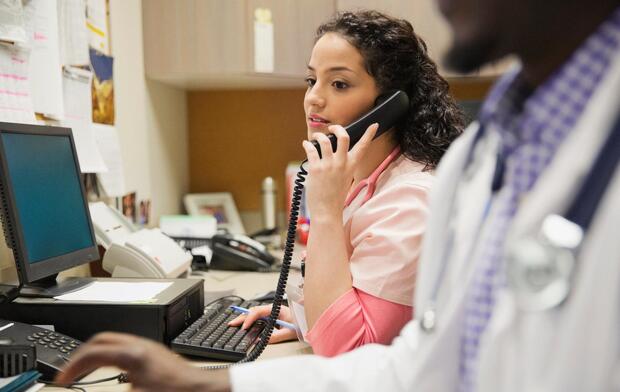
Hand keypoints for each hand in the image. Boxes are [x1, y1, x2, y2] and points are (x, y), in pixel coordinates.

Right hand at [55, 332, 229, 391]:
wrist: (203, 389)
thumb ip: (114, 389)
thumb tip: (91, 388)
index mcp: (132, 354)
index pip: (92, 353)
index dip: (72, 368)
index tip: (62, 381)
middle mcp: (140, 345)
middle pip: (101, 339)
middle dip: (81, 355)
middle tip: (69, 373)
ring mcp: (149, 346)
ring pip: (114, 340)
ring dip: (97, 353)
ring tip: (85, 371)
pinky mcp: (155, 353)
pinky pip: (126, 346)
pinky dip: (111, 356)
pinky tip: (111, 371)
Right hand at [228, 305, 296, 342]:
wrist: (308, 321)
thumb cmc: (300, 324)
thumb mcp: (289, 332)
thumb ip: (276, 336)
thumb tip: (261, 341)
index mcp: (276, 309)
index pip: (258, 311)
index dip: (249, 318)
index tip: (244, 327)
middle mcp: (272, 309)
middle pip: (253, 311)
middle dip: (242, 317)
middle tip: (231, 323)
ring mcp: (271, 313)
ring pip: (254, 313)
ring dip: (244, 318)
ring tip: (234, 323)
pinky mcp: (271, 318)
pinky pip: (258, 317)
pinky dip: (249, 320)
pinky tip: (244, 324)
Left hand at [302, 123, 378, 220]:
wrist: (327, 211)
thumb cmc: (335, 197)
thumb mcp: (346, 180)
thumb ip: (344, 167)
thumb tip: (336, 154)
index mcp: (351, 166)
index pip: (363, 147)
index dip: (369, 134)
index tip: (374, 125)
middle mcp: (342, 164)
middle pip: (344, 137)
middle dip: (338, 129)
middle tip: (332, 129)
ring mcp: (329, 165)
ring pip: (325, 141)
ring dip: (320, 136)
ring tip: (317, 138)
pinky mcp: (316, 169)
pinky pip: (311, 150)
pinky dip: (307, 145)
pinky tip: (306, 144)